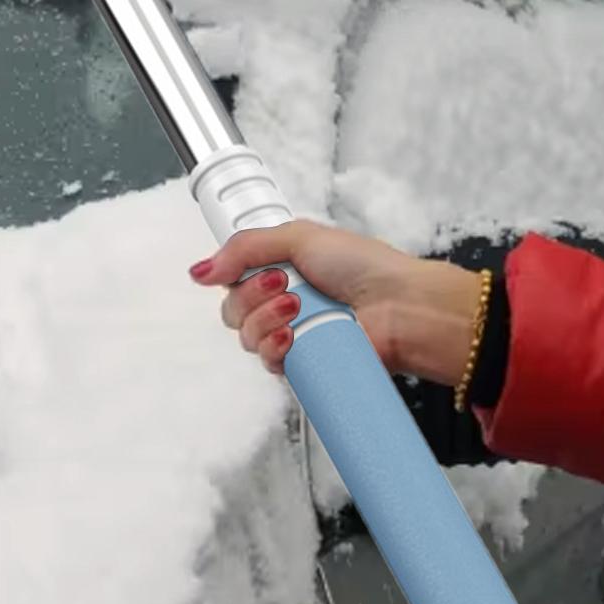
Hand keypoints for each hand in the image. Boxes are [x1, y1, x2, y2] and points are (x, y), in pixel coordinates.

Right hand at [189, 218, 483, 384]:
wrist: (404, 307)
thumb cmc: (364, 267)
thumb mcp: (299, 237)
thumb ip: (244, 247)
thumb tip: (200, 271)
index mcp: (282, 270)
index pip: (232, 278)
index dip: (232, 273)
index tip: (254, 266)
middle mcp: (283, 303)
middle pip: (232, 309)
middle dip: (251, 295)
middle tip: (283, 284)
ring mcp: (294, 337)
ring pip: (246, 337)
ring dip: (264, 320)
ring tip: (297, 309)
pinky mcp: (306, 367)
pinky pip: (269, 364)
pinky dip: (275, 350)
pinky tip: (292, 338)